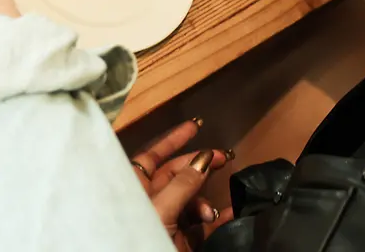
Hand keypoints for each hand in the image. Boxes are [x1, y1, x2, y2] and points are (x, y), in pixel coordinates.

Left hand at [128, 120, 230, 251]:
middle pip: (177, 174)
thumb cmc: (138, 236)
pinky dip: (217, 217)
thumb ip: (182, 183)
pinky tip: (230, 213)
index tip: (195, 126)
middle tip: (224, 158)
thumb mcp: (161, 208)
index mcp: (134, 187)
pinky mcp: (181, 239)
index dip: (173, 139)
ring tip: (209, 214)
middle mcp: (150, 200)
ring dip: (205, 202)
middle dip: (199, 166)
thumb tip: (202, 159)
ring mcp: (166, 219)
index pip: (153, 155)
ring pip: (192, 199)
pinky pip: (201, 222)